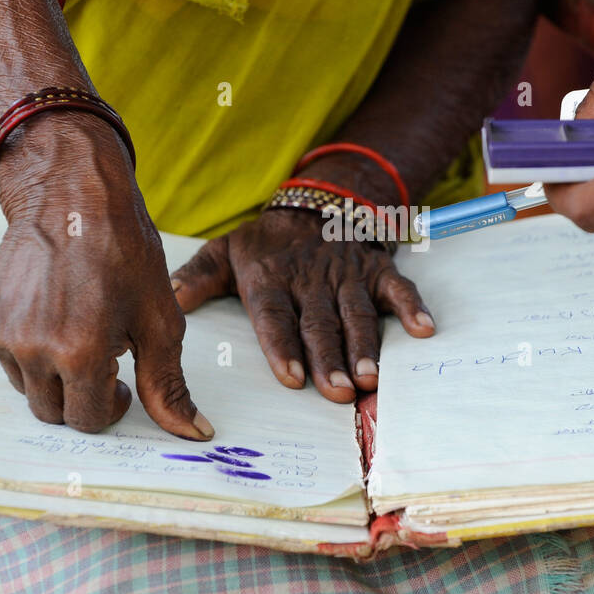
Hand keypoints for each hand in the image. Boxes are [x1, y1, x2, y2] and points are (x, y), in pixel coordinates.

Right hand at [0, 113, 211, 437]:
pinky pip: (2, 353)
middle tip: (102, 356)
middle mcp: (31, 347)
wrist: (73, 194)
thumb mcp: (160, 320)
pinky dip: (26, 343)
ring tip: (77, 325)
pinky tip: (49, 308)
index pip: (90, 420)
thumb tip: (194, 434)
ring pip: (26, 386)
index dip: (114, 405)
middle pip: (53, 412)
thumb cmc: (126, 253)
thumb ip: (169, 384)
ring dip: (52, 371)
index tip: (122, 382)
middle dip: (81, 395)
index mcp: (78, 352)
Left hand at [170, 208, 435, 402]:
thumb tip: (170, 300)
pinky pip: (399, 288)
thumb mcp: (226, 252)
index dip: (283, 346)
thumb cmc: (267, 243)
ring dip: (366, 345)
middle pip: (319, 323)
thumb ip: (198, 278)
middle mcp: (311, 280)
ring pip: (357, 313)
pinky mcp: (378, 271)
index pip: (275, 316)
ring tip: (370, 378)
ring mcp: (348, 276)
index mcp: (271, 280)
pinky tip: (423, 331)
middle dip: (328, 357)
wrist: (318, 203)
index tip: (291, 377)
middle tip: (336, 391)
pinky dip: (412, 308)